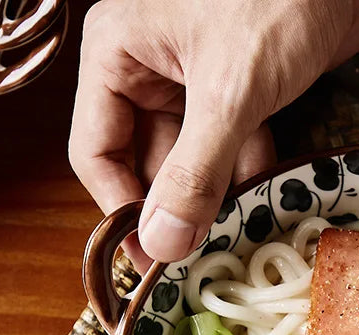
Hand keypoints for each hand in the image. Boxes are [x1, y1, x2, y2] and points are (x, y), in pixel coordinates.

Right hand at [69, 0, 358, 268]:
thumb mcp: (230, 91)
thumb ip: (194, 171)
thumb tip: (163, 240)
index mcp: (120, 53)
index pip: (97, 150)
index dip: (122, 209)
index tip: (151, 257)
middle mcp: (151, 69)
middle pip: (146, 162)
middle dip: (174, 208)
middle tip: (195, 255)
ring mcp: (197, 82)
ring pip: (191, 161)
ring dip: (213, 199)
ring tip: (230, 235)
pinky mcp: (241, 92)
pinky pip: (231, 149)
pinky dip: (246, 175)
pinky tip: (261, 199)